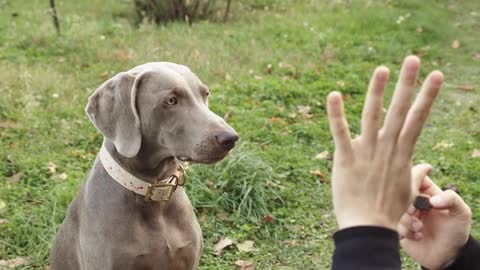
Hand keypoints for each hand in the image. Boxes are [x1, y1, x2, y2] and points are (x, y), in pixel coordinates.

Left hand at [327, 55, 443, 229]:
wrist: (368, 228)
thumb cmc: (388, 211)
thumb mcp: (407, 189)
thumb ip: (413, 172)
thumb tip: (423, 166)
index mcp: (402, 153)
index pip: (418, 118)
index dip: (428, 96)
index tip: (437, 75)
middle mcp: (387, 148)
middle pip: (400, 111)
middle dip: (407, 83)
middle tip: (413, 59)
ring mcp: (366, 152)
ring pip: (373, 116)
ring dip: (377, 91)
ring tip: (382, 69)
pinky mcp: (346, 159)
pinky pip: (340, 133)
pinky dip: (336, 114)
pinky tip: (334, 94)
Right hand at [397, 176, 471, 268]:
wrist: (449, 256)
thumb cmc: (456, 232)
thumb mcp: (462, 213)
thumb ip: (452, 199)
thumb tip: (431, 200)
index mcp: (427, 193)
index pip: (415, 176)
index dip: (414, 180)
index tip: (419, 193)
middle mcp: (414, 202)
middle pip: (401, 192)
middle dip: (408, 203)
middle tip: (415, 212)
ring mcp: (406, 215)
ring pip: (396, 209)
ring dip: (408, 219)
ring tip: (420, 228)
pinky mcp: (400, 229)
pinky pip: (395, 225)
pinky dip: (406, 230)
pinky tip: (418, 236)